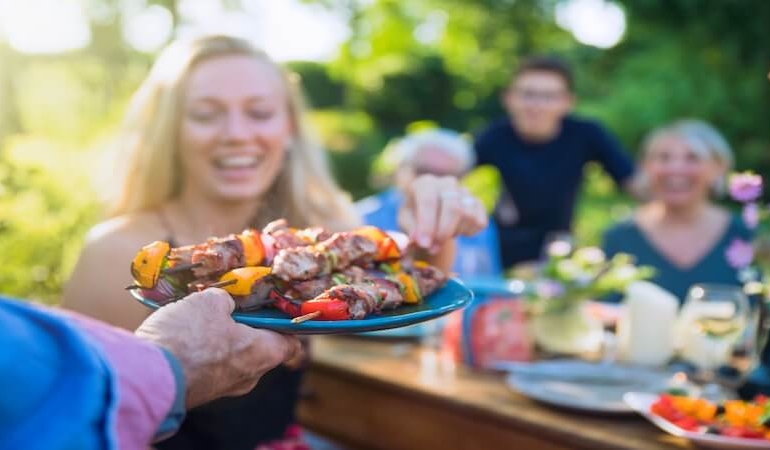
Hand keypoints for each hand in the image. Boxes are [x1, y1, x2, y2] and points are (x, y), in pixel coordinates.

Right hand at [135, 288, 300, 407]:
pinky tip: (186, 333)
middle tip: (233, 305)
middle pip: (259, 348)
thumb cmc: (187, 338)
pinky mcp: (199, 391)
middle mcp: (248, 376)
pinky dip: (203, 351)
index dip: (285, 325)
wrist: (145, 376)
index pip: (289, 344)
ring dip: (221, 337)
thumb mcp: (209, 301)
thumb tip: (224, 303)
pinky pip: (210, 366)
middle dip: (248, 326)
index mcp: (262, 354)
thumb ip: (224, 300)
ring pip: (232, 357)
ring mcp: (223, 387)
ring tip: (203, 315)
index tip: (275, 309)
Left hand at [398, 174, 486, 251]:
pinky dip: (468, 233)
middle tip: (433, 249)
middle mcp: (446, 183)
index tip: (424, 244)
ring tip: (442, 236)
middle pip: (453, 208)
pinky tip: (456, 231)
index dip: (427, 224)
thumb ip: (410, 230)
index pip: (429, 200)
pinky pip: (479, 222)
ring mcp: (465, 191)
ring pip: (468, 216)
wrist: (431, 218)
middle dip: (443, 233)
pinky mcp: (478, 203)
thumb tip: (415, 240)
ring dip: (455, 233)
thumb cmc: (415, 219)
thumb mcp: (406, 223)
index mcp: (425, 184)